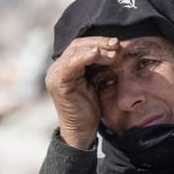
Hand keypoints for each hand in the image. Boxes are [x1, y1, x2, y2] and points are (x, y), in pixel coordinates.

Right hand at [45, 35, 119, 149]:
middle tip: (117, 44)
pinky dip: (86, 56)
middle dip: (99, 43)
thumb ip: (100, 67)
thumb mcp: (96, 83)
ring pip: (75, 51)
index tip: (117, 44)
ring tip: (113, 51)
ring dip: (96, 49)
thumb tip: (117, 49)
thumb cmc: (89, 109)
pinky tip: (98, 54)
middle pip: (78, 45)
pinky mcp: (58, 82)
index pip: (81, 46)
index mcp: (66, 67)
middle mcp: (58, 68)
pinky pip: (72, 63)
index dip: (99, 42)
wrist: (81, 131)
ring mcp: (56, 74)